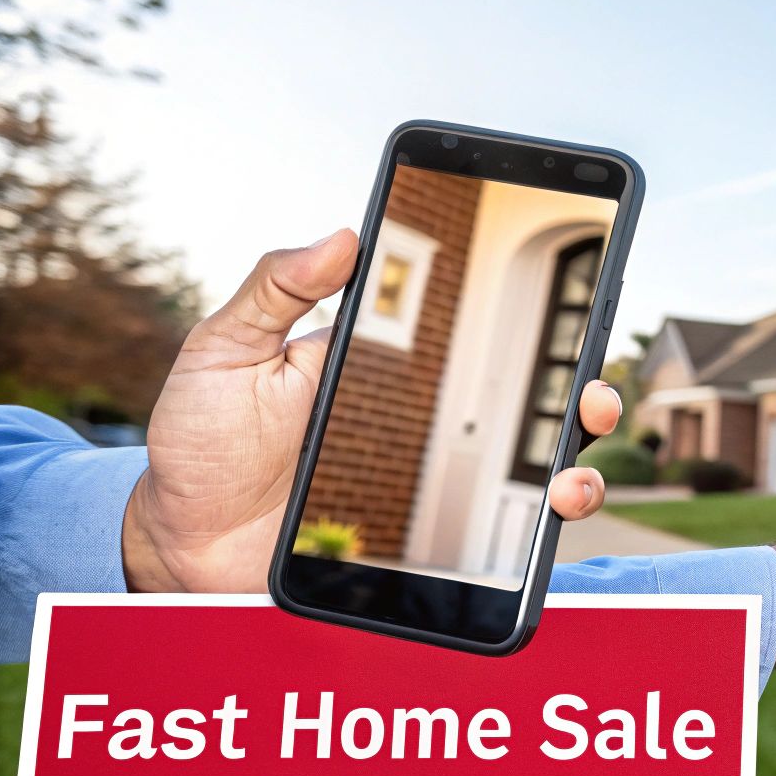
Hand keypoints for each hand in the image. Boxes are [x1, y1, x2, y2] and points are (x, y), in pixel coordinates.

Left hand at [121, 230, 623, 592]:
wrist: (185, 542)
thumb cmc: (202, 443)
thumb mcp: (225, 350)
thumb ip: (276, 289)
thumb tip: (342, 234)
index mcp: (387, 365)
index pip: (474, 330)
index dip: (531, 313)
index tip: (573, 287)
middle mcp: (426, 420)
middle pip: (528, 399)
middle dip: (583, 388)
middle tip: (590, 388)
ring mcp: (432, 481)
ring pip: (532, 467)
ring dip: (578, 461)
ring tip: (575, 461)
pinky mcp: (427, 537)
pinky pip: (498, 535)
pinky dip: (538, 529)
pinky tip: (547, 512)